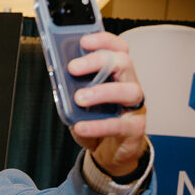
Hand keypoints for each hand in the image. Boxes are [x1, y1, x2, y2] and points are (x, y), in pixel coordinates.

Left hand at [67, 31, 148, 176]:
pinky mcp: (134, 129)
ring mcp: (135, 108)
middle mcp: (130, 86)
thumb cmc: (96, 122)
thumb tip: (58, 82)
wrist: (109, 154)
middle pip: (124, 62)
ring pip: (130, 90)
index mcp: (117, 76)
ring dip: (103, 91)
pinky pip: (119, 124)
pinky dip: (98, 125)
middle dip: (98, 60)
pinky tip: (81, 126)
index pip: (118, 49)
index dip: (104, 41)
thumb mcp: (80, 104)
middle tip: (73, 68)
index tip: (83, 41)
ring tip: (80, 98)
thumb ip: (72, 91)